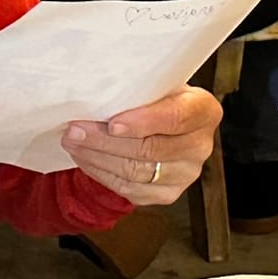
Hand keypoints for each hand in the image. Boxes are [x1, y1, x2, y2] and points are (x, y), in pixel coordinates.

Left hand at [63, 86, 221, 205]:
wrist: (162, 125)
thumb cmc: (156, 98)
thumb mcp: (156, 84)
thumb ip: (138, 88)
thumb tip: (95, 91)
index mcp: (204, 111)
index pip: (176, 118)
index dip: (144, 122)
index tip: (112, 123)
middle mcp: (200, 146)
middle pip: (151, 149)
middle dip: (106, 140)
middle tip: (75, 130)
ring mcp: (186, 174)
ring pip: (136, 172)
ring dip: (98, 157)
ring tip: (73, 142)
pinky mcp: (167, 194)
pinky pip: (129, 189)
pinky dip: (102, 173)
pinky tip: (84, 158)